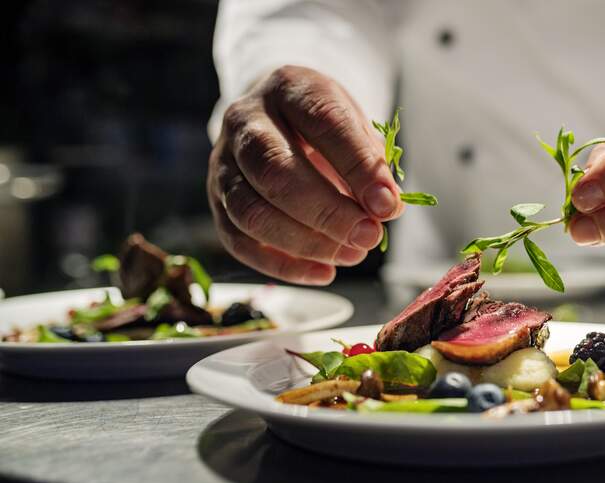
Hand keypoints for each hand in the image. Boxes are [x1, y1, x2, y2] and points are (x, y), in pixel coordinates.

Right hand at [207, 65, 402, 284]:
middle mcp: (245, 120)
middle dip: (327, 212)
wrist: (279, 120)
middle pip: (275, 171)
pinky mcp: (216, 201)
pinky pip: (240, 241)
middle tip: (369, 236)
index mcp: (289, 88)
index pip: (322, 122)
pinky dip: (283, 265)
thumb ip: (370, 161)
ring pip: (251, 211)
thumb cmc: (325, 128)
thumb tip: (386, 208)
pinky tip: (324, 272)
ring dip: (306, 242)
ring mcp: (223, 162)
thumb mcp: (355, 127)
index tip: (388, 204)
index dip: (357, 167)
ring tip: (352, 254)